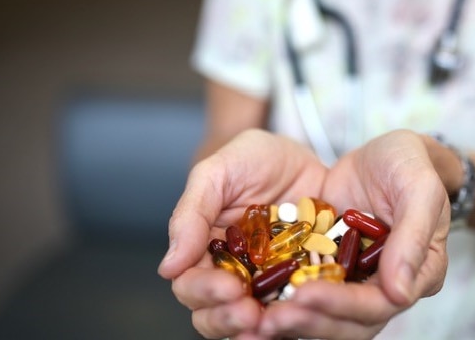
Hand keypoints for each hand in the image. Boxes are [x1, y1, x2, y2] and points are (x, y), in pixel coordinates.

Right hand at [157, 129, 327, 338]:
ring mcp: (267, 279)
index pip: (190, 282)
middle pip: (214, 310)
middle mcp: (233, 270)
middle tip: (249, 312)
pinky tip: (301, 315)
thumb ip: (192, 213)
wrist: (306, 152)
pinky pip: (293, 307)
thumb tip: (168, 268)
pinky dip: (293, 316)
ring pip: (250, 319)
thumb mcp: (220, 172)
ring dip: (256, 328)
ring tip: (271, 322)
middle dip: (227, 316)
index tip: (228, 287)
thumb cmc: (256, 158)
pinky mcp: (300, 280)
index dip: (204, 290)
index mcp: (205, 247)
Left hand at [258, 129, 450, 338]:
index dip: (344, 305)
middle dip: (311, 319)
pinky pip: (307, 286)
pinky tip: (253, 297)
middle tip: (272, 317)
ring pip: (326, 314)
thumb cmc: (409, 165)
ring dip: (293, 317)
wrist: (386, 152)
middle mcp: (385, 284)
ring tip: (258, 316)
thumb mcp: (418, 188)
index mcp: (417, 272)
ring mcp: (354, 277)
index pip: (380, 303)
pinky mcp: (328, 265)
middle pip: (349, 321)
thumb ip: (413, 235)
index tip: (307, 293)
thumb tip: (399, 293)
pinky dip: (282, 295)